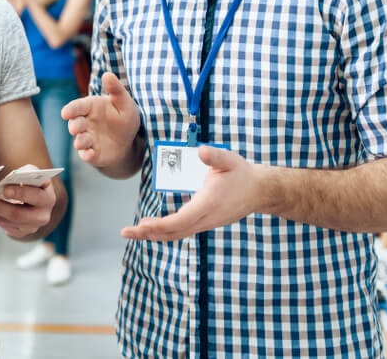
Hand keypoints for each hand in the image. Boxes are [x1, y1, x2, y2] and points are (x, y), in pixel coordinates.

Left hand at [0, 165, 56, 238]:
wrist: (33, 197)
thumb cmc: (31, 182)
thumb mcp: (31, 173)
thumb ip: (26, 172)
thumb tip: (13, 177)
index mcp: (48, 198)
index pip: (35, 197)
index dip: (20, 193)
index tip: (5, 189)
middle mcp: (43, 216)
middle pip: (18, 214)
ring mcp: (32, 227)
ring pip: (8, 222)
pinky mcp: (22, 233)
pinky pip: (5, 227)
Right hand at [61, 72, 140, 166]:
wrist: (130, 140)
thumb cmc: (124, 117)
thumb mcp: (124, 102)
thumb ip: (116, 89)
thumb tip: (107, 74)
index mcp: (91, 107)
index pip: (77, 107)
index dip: (70, 109)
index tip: (65, 113)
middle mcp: (86, 123)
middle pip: (74, 124)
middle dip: (74, 126)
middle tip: (77, 127)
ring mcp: (88, 139)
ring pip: (79, 140)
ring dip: (79, 141)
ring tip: (83, 142)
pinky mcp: (92, 153)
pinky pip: (85, 155)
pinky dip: (85, 155)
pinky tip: (89, 154)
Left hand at [121, 146, 267, 241]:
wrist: (260, 191)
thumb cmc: (242, 174)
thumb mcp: (229, 160)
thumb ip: (214, 155)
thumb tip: (201, 151)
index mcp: (208, 204)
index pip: (180, 221)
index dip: (159, 225)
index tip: (142, 225)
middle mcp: (205, 218)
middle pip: (173, 233)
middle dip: (148, 234)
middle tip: (126, 232)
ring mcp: (206, 222)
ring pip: (177, 234)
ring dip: (155, 235)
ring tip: (135, 232)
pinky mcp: (205, 222)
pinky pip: (182, 231)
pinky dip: (165, 232)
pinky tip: (153, 228)